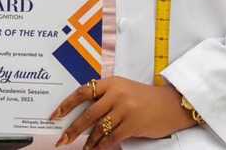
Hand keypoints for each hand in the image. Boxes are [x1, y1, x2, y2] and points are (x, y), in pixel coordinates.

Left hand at [50, 76, 195, 147]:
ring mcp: (125, 109)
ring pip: (99, 128)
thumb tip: (81, 113)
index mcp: (111, 82)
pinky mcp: (133, 124)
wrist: (170, 104)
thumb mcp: (123, 89)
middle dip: (73, 129)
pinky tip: (96, 149)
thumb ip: (105, 97)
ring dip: (88, 141)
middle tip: (62, 139)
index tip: (55, 115)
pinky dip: (101, 145)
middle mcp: (116, 94)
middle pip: (88, 114)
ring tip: (82, 148)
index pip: (83, 92)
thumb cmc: (144, 98)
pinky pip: (111, 137)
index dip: (66, 104)